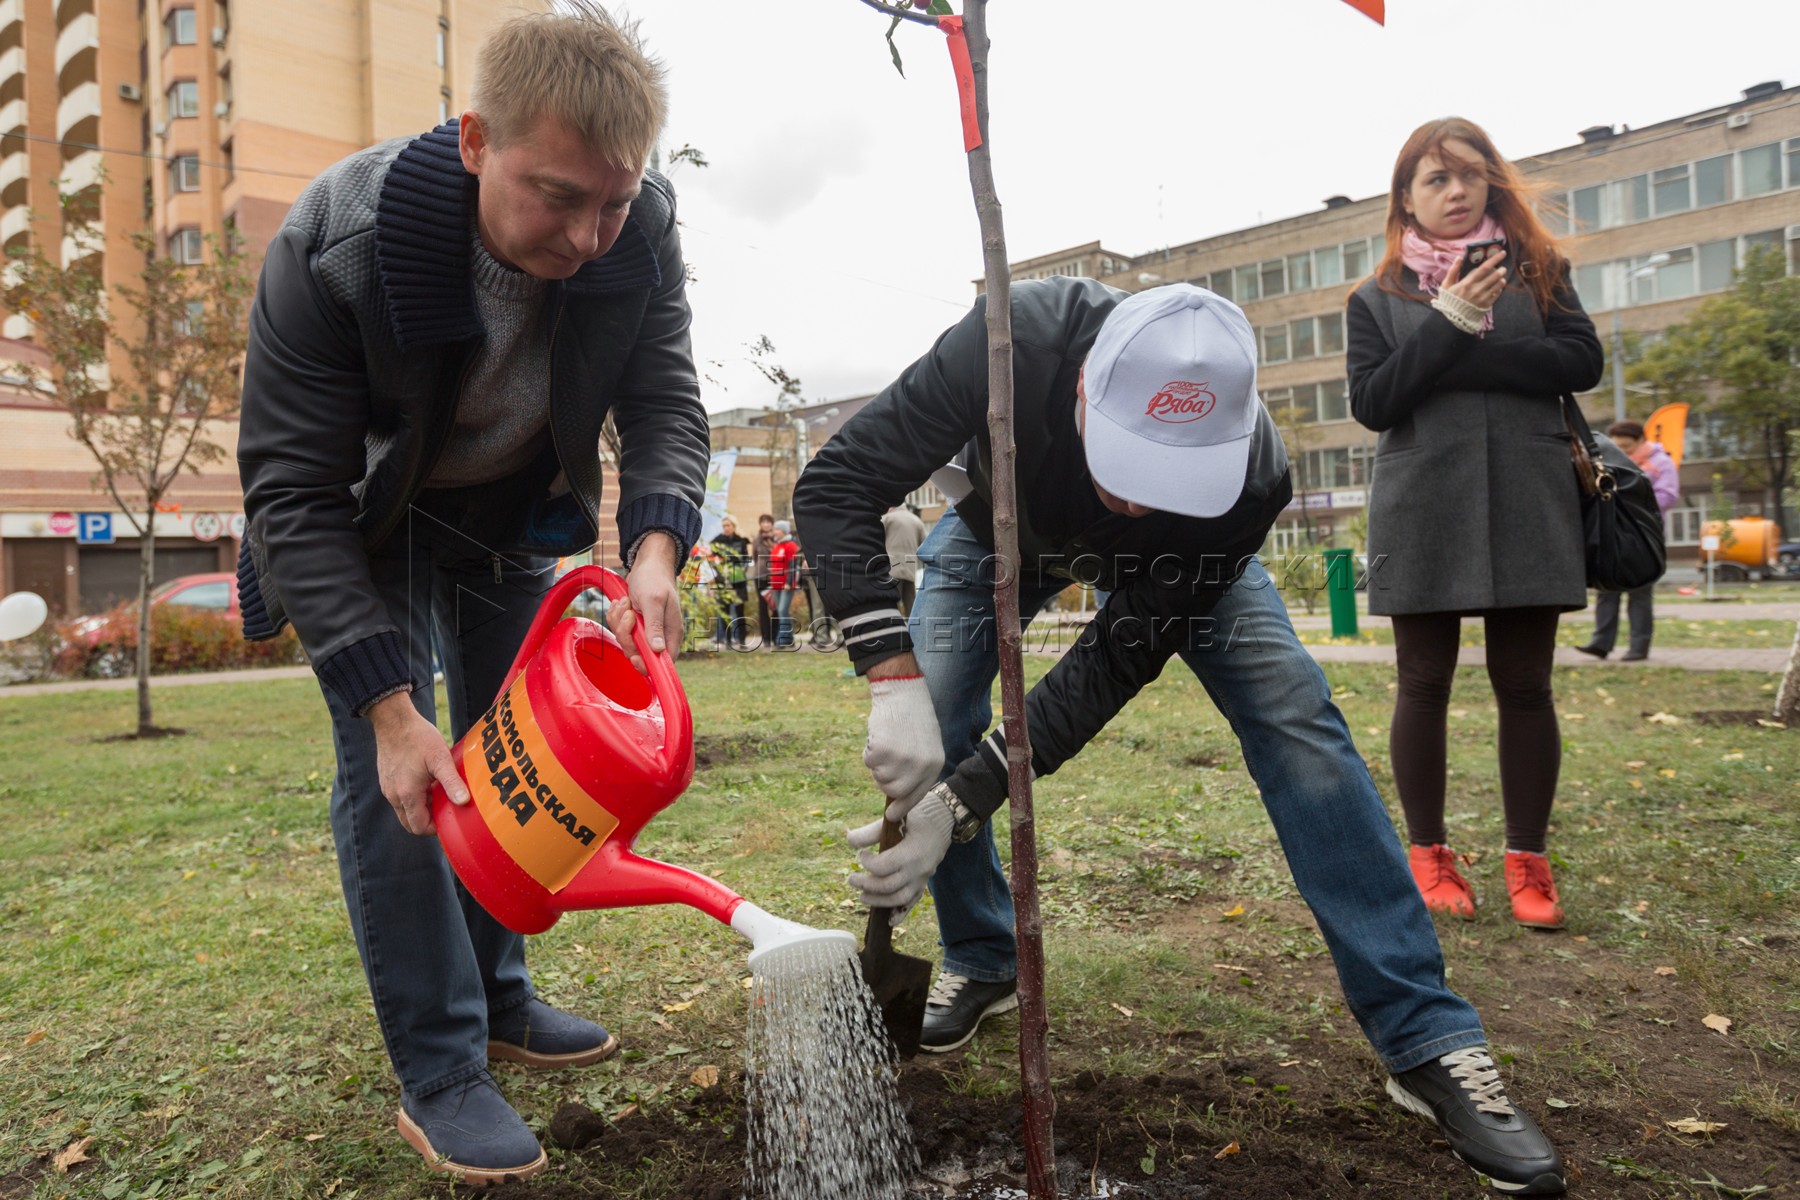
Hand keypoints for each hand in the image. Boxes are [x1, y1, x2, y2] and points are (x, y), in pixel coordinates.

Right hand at [368, 691, 469, 835]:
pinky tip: (428, 782)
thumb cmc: (418, 737)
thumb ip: (452, 782)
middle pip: (411, 823)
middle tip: (446, 808)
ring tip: (439, 792)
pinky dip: (414, 797)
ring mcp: (388, 788)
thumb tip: (464, 802)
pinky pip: (401, 798)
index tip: (450, 818)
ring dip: (422, 808)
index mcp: (407, 794)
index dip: (436, 828)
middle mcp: (393, 795)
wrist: (393, 720)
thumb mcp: (440, 759)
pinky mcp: (387, 780)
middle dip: (429, 821)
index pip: (419, 827)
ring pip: (405, 810)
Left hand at [609, 532, 683, 672]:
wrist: (647, 564)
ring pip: (626, 641)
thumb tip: (658, 650)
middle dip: (627, 635)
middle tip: (628, 615)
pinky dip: (615, 616)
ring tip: (626, 603)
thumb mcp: (654, 601)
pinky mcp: (634, 624)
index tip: (634, 656)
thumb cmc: (654, 579)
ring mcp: (646, 630)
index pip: (663, 662)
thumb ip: (655, 626)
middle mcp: (659, 635)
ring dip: (619, 622)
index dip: (648, 664)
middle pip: (639, 653)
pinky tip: (621, 603)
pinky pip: (619, 630)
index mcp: (671, 633)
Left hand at [847, 786, 956, 920]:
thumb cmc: (919, 815)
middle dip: (867, 885)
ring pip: (899, 898)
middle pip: (889, 886)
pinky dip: (901, 913)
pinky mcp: (924, 883)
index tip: (860, 855)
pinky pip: (913, 902)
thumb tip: (849, 840)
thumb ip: (872, 831)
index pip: (884, 866)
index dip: (868, 864)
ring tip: (862, 896)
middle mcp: (919, 869)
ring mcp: (923, 878)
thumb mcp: (897, 818)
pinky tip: (889, 921)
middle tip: (852, 879)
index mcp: (911, 852)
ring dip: (878, 901)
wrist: (945, 819)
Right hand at [864, 670, 942, 811]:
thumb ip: (917, 770)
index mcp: (934, 765)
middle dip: (884, 781)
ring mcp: (901, 760)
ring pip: (879, 777)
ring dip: (877, 764)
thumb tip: (899, 796)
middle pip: (893, 790)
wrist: (902, 693)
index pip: (916, 795)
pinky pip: (868, 762)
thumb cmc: (913, 719)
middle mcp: (920, 766)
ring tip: (887, 742)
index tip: (891, 816)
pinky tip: (879, 735)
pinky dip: (868, 751)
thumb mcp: (926, 746)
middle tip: (885, 761)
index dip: (902, 807)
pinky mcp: (883, 751)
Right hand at [1443, 247, 1506, 309]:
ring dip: (1501, 280)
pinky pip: (1497, 294)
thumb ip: (1453, 270)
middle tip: (1503, 268)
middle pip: (1494, 276)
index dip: (1494, 259)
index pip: (1484, 267)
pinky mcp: (1486, 305)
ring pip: (1498, 285)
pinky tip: (1497, 287)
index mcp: (1467, 283)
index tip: (1502, 253)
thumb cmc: (1449, 299)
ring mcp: (1482, 298)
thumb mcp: (1446, 284)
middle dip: (1501, 270)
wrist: (1452, 318)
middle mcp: (1477, 289)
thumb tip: (1458, 258)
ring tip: (1501, 278)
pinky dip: (1499, 289)